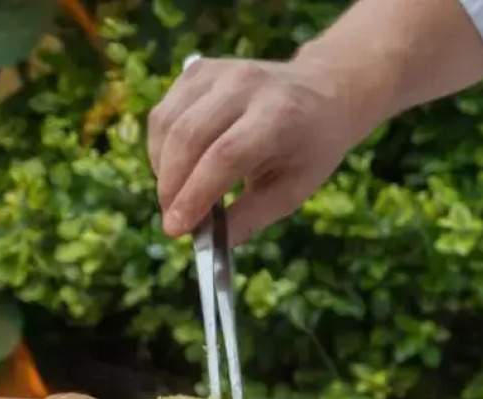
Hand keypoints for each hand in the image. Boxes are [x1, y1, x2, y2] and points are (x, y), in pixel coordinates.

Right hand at [148, 55, 383, 244]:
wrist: (322, 93)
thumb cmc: (310, 148)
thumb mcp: (294, 190)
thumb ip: (252, 217)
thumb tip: (211, 244)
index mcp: (278, 116)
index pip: (223, 157)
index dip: (194, 195)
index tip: (175, 228)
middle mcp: (245, 85)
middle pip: (189, 137)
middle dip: (171, 186)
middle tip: (172, 219)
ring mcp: (218, 72)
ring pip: (168, 123)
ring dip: (162, 168)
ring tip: (175, 196)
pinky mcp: (198, 70)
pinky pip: (165, 113)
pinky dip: (160, 146)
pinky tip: (175, 167)